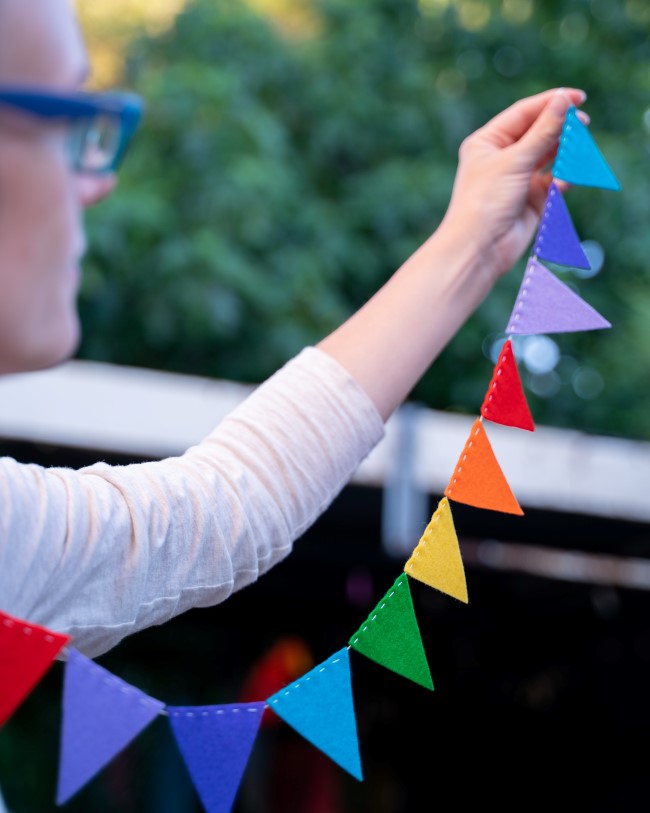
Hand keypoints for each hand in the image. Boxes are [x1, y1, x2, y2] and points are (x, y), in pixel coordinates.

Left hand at [438, 87, 587, 282]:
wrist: (480, 248)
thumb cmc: (486, 201)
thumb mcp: (516, 160)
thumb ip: (543, 131)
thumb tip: (564, 101)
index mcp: (488, 142)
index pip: (524, 113)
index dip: (551, 103)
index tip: (578, 98)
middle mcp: (501, 158)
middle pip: (538, 132)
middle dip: (561, 127)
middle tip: (582, 124)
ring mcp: (517, 178)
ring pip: (549, 156)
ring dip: (565, 151)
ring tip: (578, 150)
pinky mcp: (531, 199)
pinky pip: (553, 180)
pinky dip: (562, 177)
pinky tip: (565, 180)